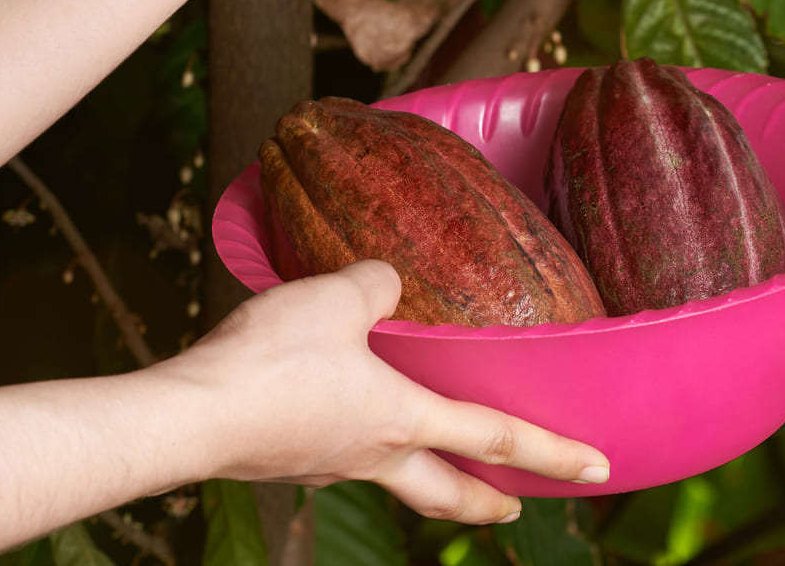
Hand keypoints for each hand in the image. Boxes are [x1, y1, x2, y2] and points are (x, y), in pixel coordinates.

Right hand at [171, 260, 608, 522]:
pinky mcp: (282, 456)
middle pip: (447, 490)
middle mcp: (372, 454)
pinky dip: (358, 441)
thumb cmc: (270, 362)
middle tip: (517, 506)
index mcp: (402, 419)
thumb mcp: (338, 295)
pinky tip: (340, 414)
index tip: (599, 468)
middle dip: (488, 500)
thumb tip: (387, 278)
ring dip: (420, 471)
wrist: (185, 416)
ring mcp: (326, 463)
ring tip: (427, 452)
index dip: (554, 453)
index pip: (497, 437)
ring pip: (391, 475)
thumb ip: (379, 282)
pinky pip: (336, 451)